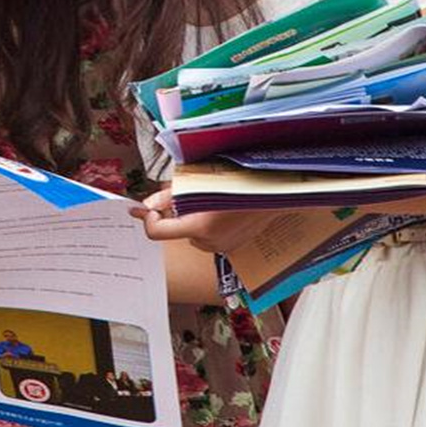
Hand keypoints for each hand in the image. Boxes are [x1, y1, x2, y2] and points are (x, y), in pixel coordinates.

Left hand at [129, 186, 261, 254]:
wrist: (276, 190)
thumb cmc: (241, 180)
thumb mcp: (198, 180)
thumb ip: (169, 196)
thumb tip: (148, 204)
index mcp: (199, 225)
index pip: (157, 232)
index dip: (150, 218)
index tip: (150, 209)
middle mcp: (210, 241)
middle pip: (177, 231)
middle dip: (177, 214)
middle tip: (186, 195)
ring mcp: (222, 246)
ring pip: (193, 234)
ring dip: (193, 220)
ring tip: (208, 200)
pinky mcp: (232, 246)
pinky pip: (210, 238)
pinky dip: (208, 225)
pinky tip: (221, 210)